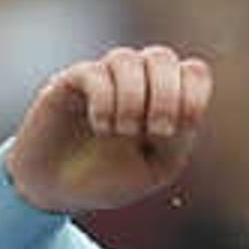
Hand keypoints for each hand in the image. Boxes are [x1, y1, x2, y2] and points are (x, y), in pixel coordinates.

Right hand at [7, 45, 210, 215]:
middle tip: (156, 131)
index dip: (192, 95)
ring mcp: (102, 77)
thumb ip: (179, 137)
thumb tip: (180, 101)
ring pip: (127, 59)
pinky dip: (104, 100)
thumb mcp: (156, 169)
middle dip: (166, 95)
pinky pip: (95, 73)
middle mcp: (135, 80)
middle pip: (162, 57)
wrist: (56, 191)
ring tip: (122, 131)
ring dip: (132, 98)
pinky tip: (101, 126)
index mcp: (163, 98)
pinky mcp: (71, 81)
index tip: (175, 132)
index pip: (193, 72)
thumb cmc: (108, 179)